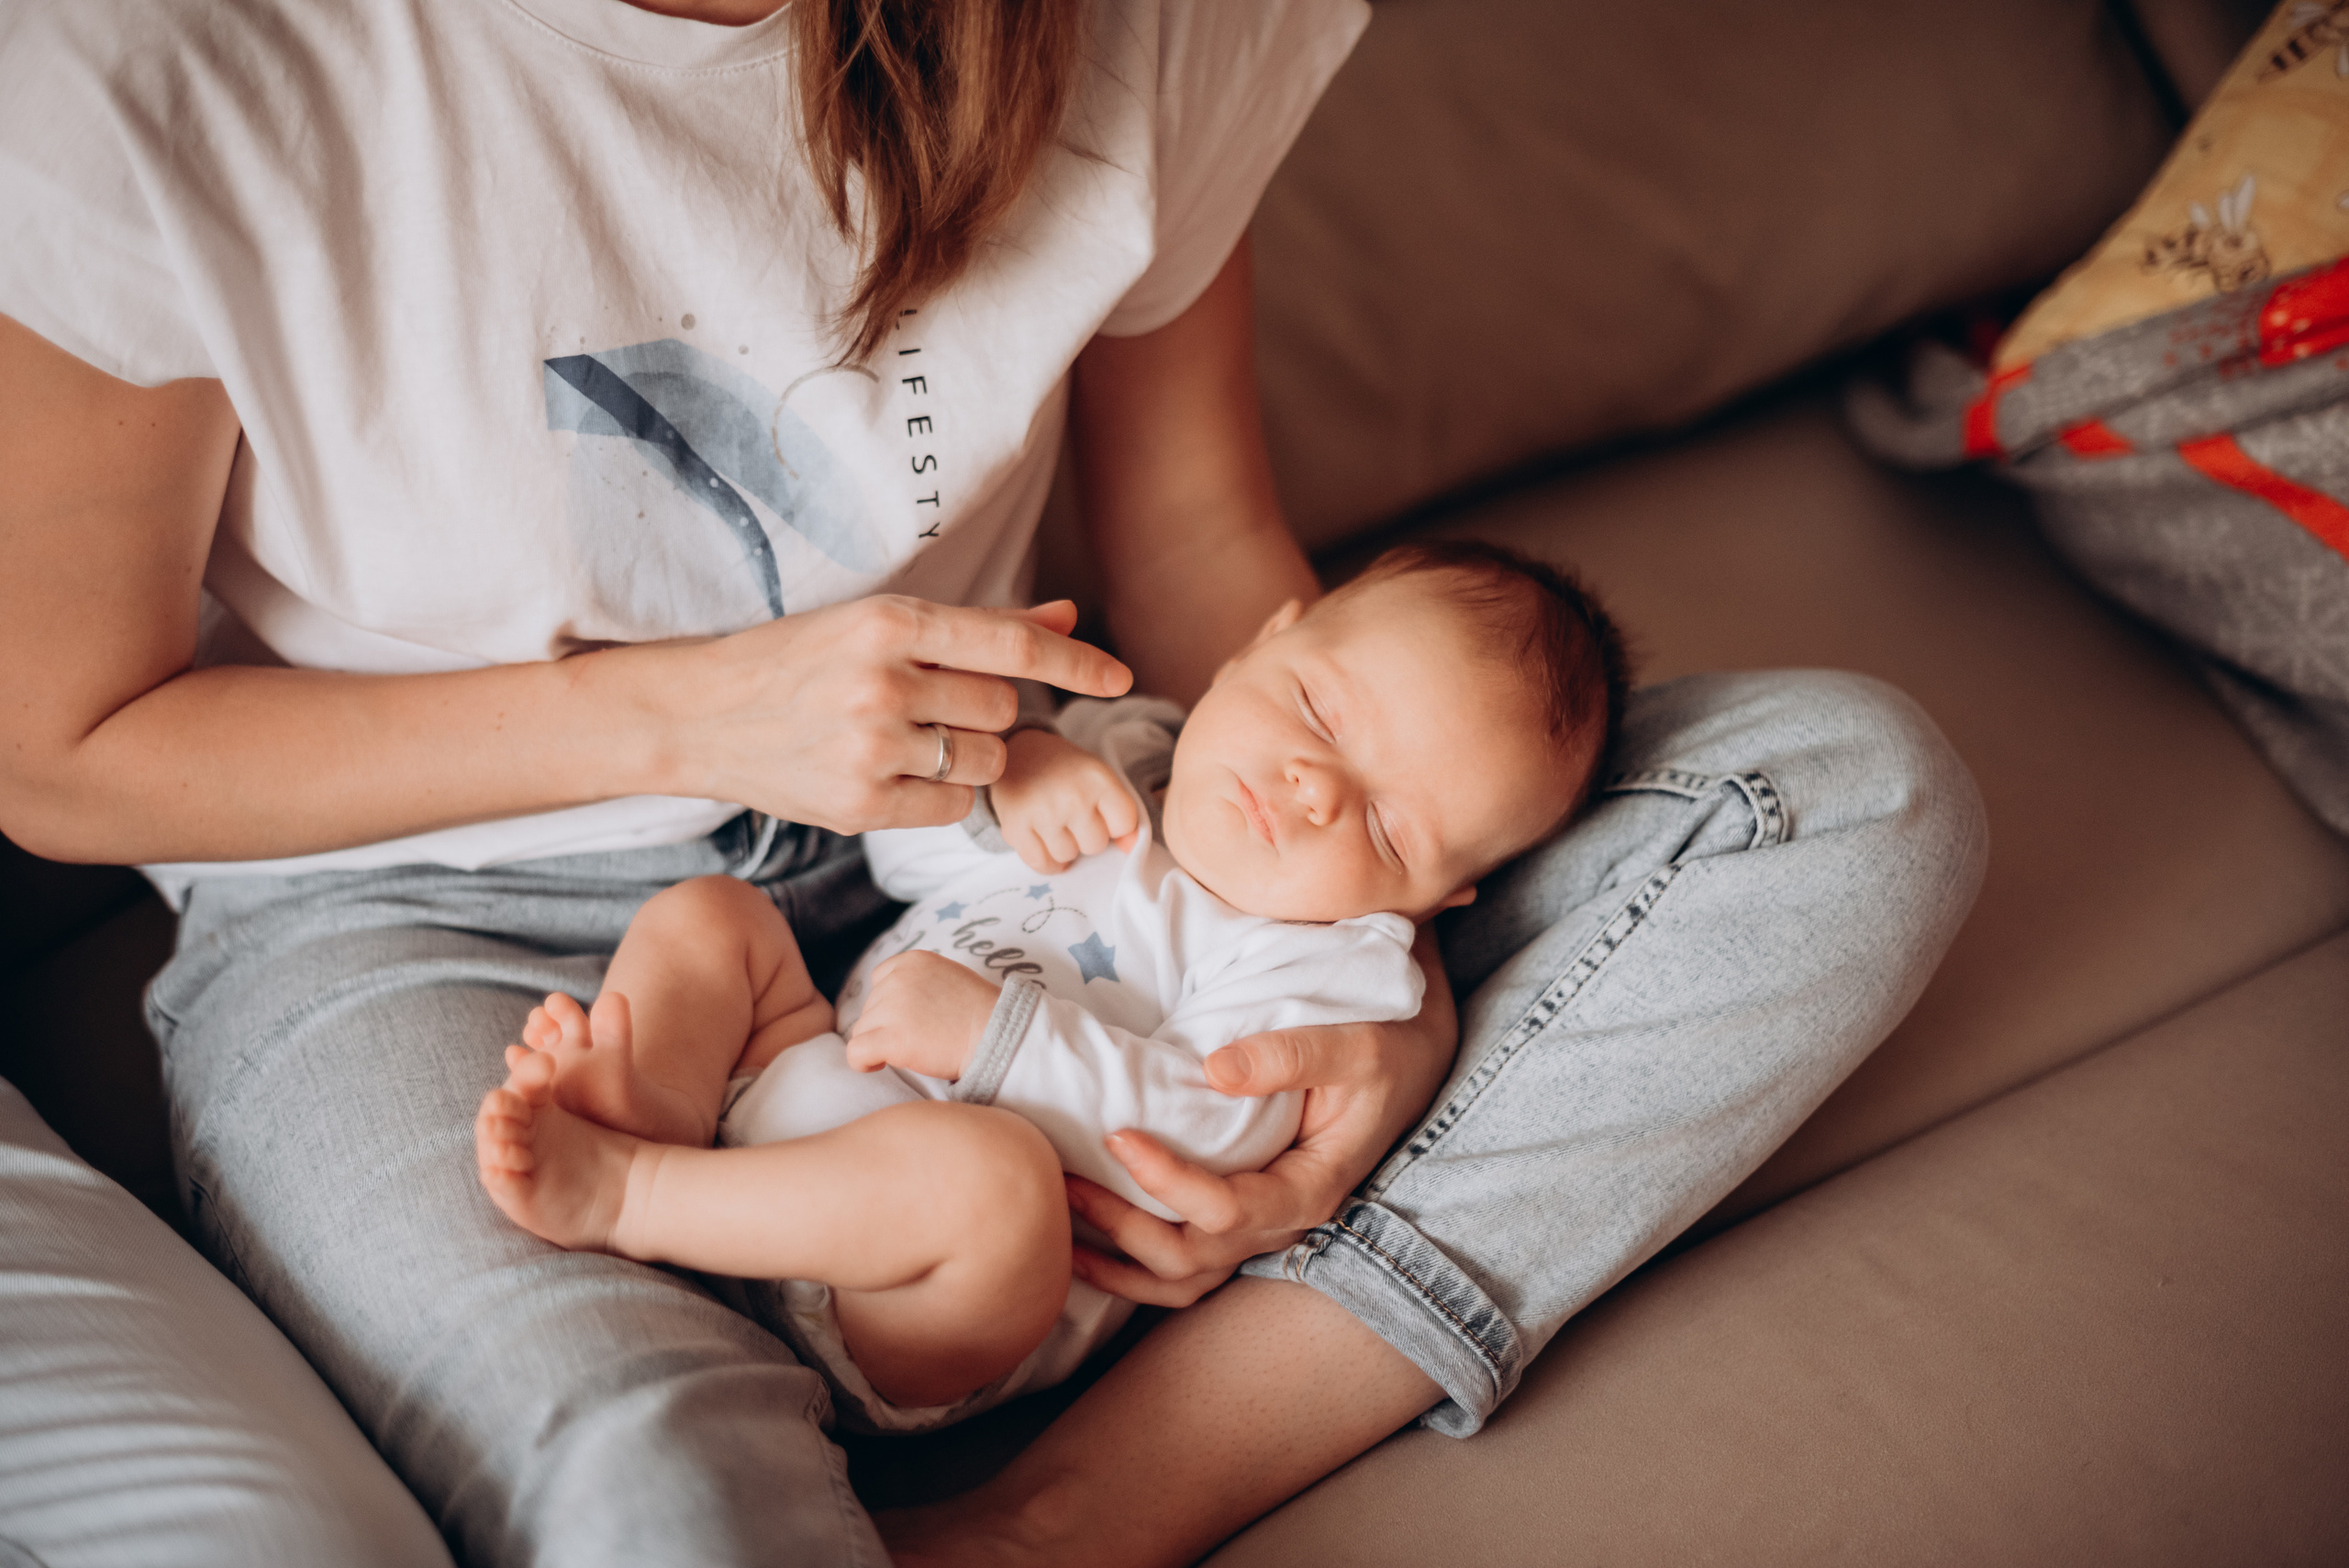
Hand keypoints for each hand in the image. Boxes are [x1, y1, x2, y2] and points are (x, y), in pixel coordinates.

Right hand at [638, 596, 1129, 836]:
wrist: (701, 715)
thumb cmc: (799, 661)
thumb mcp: (880, 624)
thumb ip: (978, 627)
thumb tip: (1068, 618)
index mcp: (891, 622)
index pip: (1013, 646)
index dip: (1077, 662)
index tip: (1118, 674)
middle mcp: (883, 682)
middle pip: (1003, 709)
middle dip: (986, 711)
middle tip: (931, 705)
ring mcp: (870, 748)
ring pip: (986, 762)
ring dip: (970, 757)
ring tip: (911, 739)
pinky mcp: (859, 806)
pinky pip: (952, 809)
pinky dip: (940, 796)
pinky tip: (894, 774)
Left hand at [843, 950, 1002, 1080]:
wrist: (998, 1034)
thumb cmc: (980, 1013)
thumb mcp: (947, 977)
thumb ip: (918, 981)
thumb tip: (890, 1001)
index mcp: (912, 961)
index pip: (880, 980)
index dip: (890, 1003)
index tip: (907, 1020)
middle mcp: (898, 980)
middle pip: (871, 1007)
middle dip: (887, 1025)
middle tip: (920, 1039)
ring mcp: (893, 1008)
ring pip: (863, 1030)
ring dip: (881, 1043)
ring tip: (912, 1051)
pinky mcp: (891, 1038)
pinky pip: (856, 1052)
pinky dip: (862, 1062)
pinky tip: (879, 1065)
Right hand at [991, 730, 1141, 873]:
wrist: (1016, 753)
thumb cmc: (1064, 770)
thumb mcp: (1098, 778)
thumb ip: (1120, 813)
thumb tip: (1131, 849)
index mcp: (1098, 777)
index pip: (1124, 825)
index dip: (1113, 824)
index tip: (1098, 812)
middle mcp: (1072, 795)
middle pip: (1095, 845)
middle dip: (1085, 836)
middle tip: (1070, 815)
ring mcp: (1042, 812)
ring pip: (1067, 857)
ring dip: (1063, 847)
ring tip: (1053, 823)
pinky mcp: (1014, 827)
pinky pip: (1042, 864)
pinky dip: (1045, 860)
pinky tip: (1041, 839)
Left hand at [1066, 926, 1459, 1305]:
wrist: (1409, 1055)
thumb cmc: (1385, 1045)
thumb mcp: (1353, 1043)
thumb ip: (1290, 1055)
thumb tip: (1212, 1072)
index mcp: (1310, 1188)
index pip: (1228, 1212)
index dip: (1168, 1183)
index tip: (1119, 1133)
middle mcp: (1284, 1222)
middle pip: (1192, 1258)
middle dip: (1123, 1226)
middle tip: (1065, 1177)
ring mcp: (1263, 1226)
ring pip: (1183, 1278)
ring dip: (1117, 1261)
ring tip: (1058, 1220)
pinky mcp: (1245, 1216)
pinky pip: (1185, 1264)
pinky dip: (1132, 1266)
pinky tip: (1084, 1243)